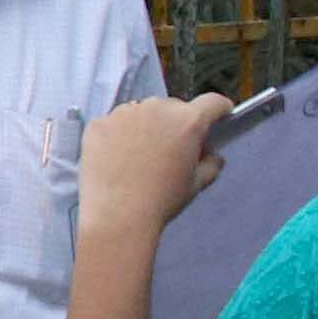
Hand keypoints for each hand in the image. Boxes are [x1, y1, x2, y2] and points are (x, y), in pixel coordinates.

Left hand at [78, 93, 236, 237]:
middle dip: (175, 125)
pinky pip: (114, 124)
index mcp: (188, 121)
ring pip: (141, 113)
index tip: (218, 115)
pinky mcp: (98, 123)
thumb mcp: (196, 185)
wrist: (117, 216)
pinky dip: (116, 136)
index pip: (212, 102)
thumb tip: (212, 155)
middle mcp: (157, 107)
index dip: (219, 109)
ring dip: (144, 127)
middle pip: (173, 108)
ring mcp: (124, 112)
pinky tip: (114, 160)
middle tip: (168, 152)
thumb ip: (211, 164)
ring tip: (137, 159)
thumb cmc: (162, 201)